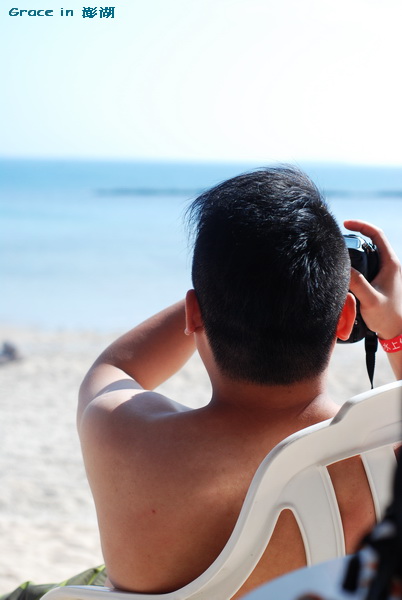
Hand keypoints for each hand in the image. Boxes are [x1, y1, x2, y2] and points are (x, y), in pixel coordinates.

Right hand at [344, 220, 401, 340]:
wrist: (397, 333)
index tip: (345, 224)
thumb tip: (342, 267)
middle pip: (372, 242)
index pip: (377, 235)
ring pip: (369, 254)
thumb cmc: (388, 317)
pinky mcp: (380, 282)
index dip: (361, 225)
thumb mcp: (370, 299)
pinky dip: (356, 264)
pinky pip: (367, 266)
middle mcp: (390, 265)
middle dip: (355, 236)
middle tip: (338, 238)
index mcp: (391, 264)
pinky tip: (344, 272)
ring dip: (355, 251)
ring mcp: (386, 273)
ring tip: (339, 253)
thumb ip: (356, 282)